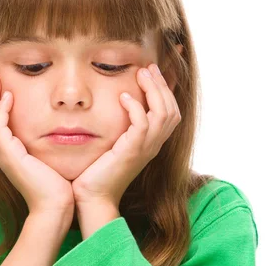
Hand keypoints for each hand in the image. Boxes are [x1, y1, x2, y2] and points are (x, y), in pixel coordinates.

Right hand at [0, 70, 74, 215]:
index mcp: (10, 153)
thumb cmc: (58, 187)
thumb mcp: (49, 159)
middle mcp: (3, 153)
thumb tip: (59, 130)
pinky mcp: (10, 157)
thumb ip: (46, 145)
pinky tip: (8, 96)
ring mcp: (4, 155)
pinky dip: (1, 111)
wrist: (56, 207)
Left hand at [71, 63, 181, 206]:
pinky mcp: (131, 152)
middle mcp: (153, 146)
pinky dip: (136, 107)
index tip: (152, 73)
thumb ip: (120, 129)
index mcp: (151, 144)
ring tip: (140, 74)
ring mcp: (145, 149)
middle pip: (172, 109)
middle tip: (148, 68)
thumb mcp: (113, 146)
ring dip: (153, 90)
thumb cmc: (97, 174)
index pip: (171, 113)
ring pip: (162, 113)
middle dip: (162, 85)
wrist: (93, 198)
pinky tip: (124, 97)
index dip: (166, 91)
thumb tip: (113, 108)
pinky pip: (142, 123)